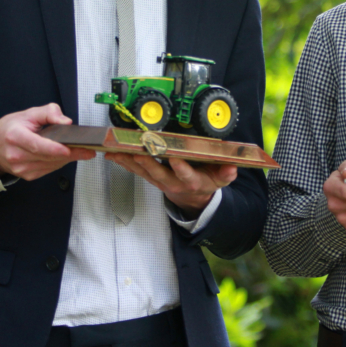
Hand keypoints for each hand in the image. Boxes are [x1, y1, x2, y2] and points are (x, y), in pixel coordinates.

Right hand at [0, 103, 95, 179]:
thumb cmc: (12, 128)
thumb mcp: (29, 113)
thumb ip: (49, 113)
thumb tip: (66, 122)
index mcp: (15, 136)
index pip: (37, 145)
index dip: (55, 149)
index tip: (70, 148)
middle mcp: (16, 155)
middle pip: (48, 157)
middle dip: (71, 154)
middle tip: (88, 149)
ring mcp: (21, 168)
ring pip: (51, 165)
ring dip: (67, 159)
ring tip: (81, 151)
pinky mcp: (27, 176)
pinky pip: (49, 170)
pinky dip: (59, 163)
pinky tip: (64, 156)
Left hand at [106, 153, 237, 217]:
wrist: (192, 196)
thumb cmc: (207, 181)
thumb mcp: (221, 179)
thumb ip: (226, 173)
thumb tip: (233, 167)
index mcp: (191, 181)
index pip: (186, 175)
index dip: (181, 168)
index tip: (175, 158)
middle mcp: (173, 182)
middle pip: (158, 172)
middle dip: (147, 161)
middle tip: (138, 150)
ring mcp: (159, 180)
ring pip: (143, 170)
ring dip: (129, 161)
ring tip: (117, 150)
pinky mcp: (150, 177)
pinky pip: (135, 170)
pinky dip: (123, 162)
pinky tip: (112, 154)